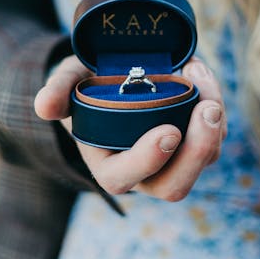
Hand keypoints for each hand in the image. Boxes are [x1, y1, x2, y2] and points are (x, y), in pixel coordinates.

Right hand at [35, 55, 226, 200]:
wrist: (114, 75)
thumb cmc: (88, 83)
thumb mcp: (69, 80)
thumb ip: (57, 90)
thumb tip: (44, 107)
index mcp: (107, 165)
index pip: (124, 178)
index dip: (148, 160)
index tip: (168, 131)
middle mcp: (143, 172)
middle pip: (174, 186)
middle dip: (198, 151)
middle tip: (207, 109)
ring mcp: (173, 160)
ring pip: (204, 159)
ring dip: (212, 122)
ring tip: (199, 72)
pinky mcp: (194, 143)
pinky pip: (214, 137)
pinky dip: (215, 105)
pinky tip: (200, 72)